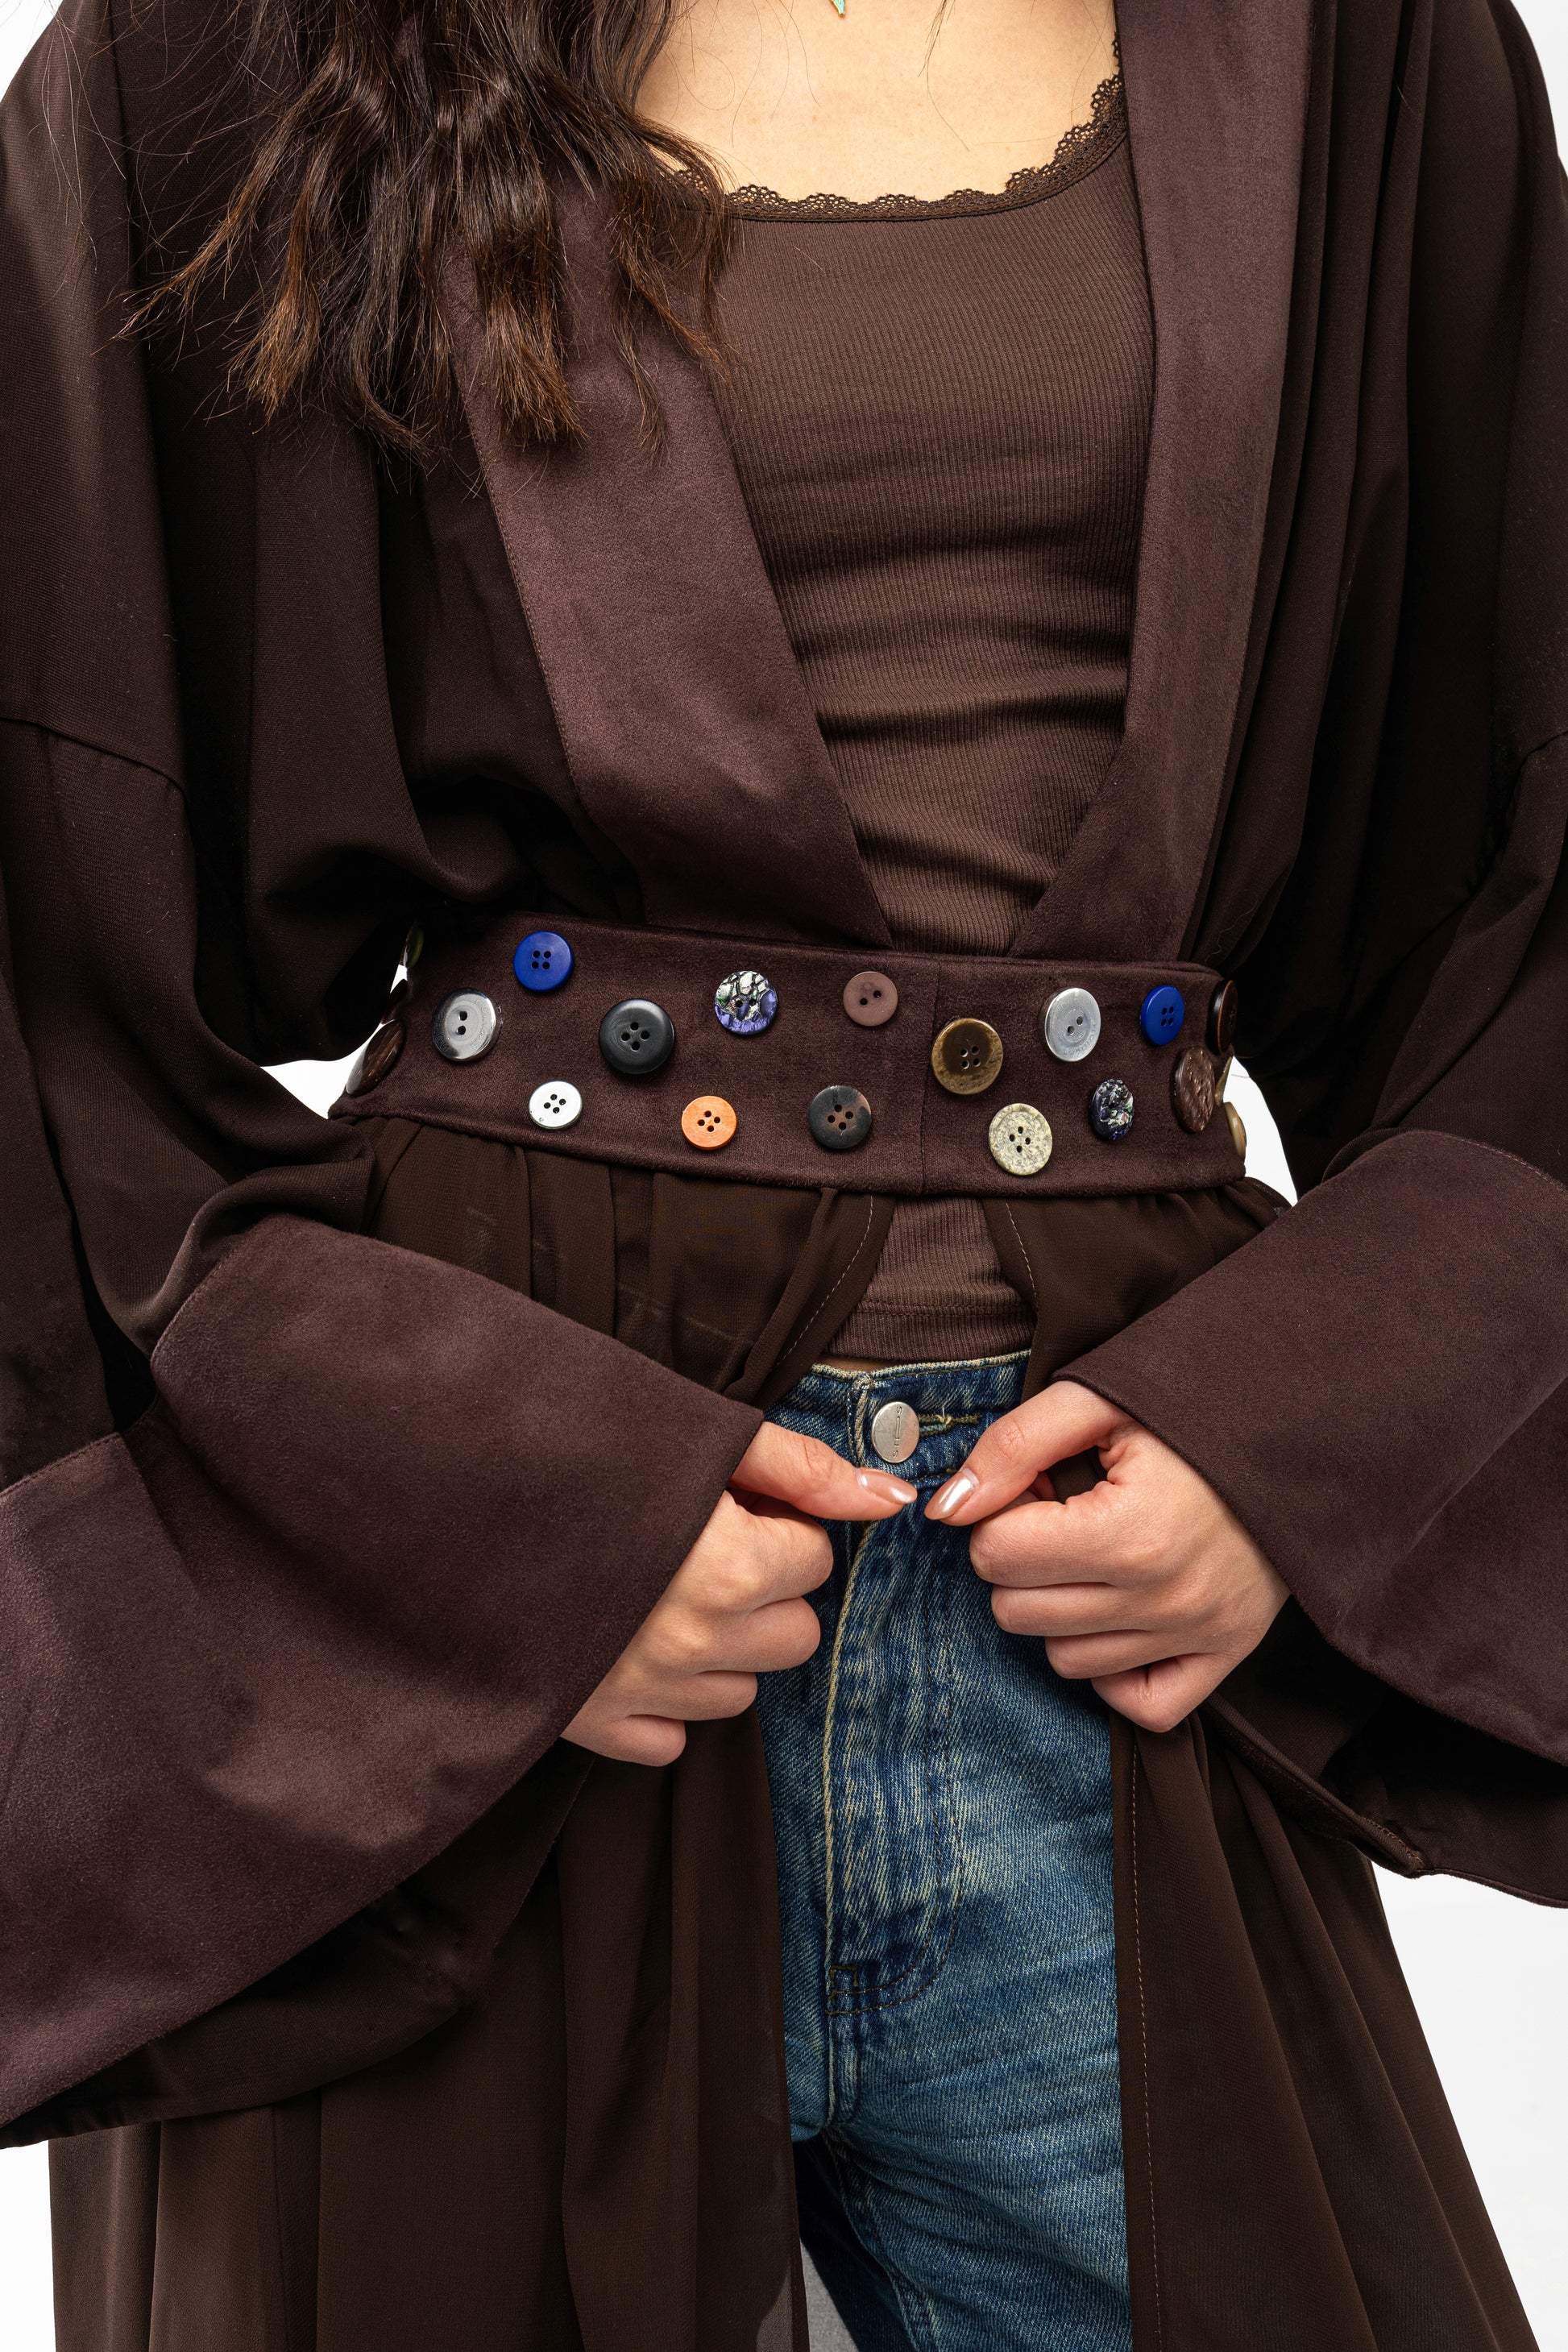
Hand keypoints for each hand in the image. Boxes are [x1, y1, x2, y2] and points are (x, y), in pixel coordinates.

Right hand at [564, 1424, 915, 1766]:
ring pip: (739, 1692)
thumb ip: (801, 1469)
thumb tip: (889, 1498)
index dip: (781, 1526)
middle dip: (765, 1590)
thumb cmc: (570, 1451)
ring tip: (661, 1590)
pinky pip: (668, 1737)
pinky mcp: (591, 1724)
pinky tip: (628, 1643)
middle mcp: (695, 1644)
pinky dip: (663, 1700)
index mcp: (728, 1569)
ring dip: (721, 1647)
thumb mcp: (696, 1436)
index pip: (814, 1561)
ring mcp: (642, 1692)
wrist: (439, 1497)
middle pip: (793, 1635)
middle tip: (706, 1547)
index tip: (734, 1505)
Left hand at [926, 1380, 1286, 1733]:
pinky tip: (1120, 1612)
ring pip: (1064, 1659)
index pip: (995, 1555)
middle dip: (1022, 1561)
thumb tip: (946, 1507)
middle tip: (1065, 1518)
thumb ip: (1013, 1447)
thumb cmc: (1194, 1411)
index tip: (1039, 1488)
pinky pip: (1138, 1703)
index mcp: (1129, 1533)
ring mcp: (1198, 1635)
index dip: (1003, 1514)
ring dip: (1062, 1609)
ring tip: (1098, 1554)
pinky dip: (1114, 1667)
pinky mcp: (1225, 1656)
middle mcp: (1163, 1599)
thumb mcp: (1098, 1401)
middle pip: (1018, 1612)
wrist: (1300, 1434)